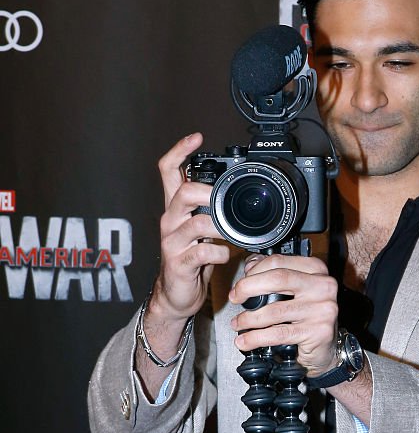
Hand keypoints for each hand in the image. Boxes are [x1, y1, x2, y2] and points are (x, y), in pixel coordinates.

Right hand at [150, 133, 230, 321]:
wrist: (177, 294)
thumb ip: (212, 210)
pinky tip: (225, 254)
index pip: (168, 171)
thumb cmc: (192, 259)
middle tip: (226, 202)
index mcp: (176, 208)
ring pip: (196, 223)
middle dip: (208, 193)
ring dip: (221, 226)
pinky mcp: (179, 263)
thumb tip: (235, 193)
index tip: (196, 137)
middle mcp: (170, 221)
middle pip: (183, 192)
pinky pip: (202, 252)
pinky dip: (219, 252)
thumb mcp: (202, 229)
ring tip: (233, 234)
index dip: (180, 151)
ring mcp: (172, 242)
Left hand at [229, 254, 338, 374]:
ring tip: (238, 324)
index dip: (253, 271)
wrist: (326, 348)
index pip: (279, 262)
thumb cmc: (308, 317)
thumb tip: (251, 266)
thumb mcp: (296, 291)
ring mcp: (323, 309)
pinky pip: (278, 333)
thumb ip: (276, 274)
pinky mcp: (318, 332)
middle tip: (235, 298)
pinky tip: (245, 341)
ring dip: (248, 318)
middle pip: (277, 279)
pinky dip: (256, 338)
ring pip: (274, 310)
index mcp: (317, 269)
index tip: (240, 284)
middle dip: (248, 288)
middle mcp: (323, 286)